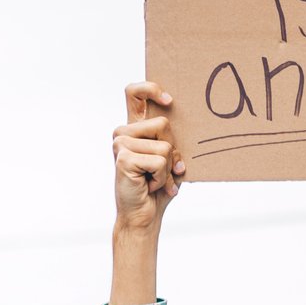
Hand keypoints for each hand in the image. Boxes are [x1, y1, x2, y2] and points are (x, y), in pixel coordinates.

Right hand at [112, 81, 183, 236]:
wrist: (144, 215)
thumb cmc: (158, 187)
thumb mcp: (170, 159)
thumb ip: (172, 139)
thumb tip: (185, 124)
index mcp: (134, 128)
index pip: (134, 92)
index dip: (151, 88)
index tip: (169, 101)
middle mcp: (124, 133)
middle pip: (163, 123)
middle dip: (173, 150)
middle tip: (163, 169)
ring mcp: (120, 144)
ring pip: (165, 146)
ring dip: (168, 168)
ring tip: (155, 179)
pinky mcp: (123, 158)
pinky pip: (160, 161)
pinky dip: (163, 178)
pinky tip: (151, 185)